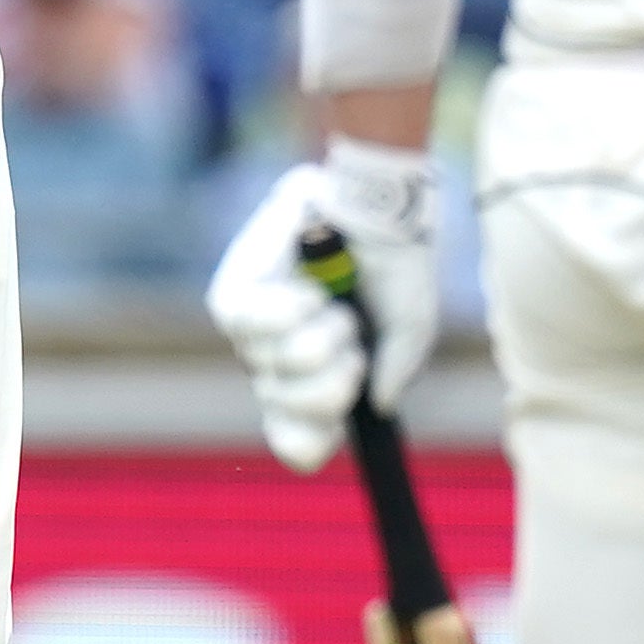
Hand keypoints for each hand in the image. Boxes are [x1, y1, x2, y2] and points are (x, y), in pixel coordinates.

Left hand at [204, 144, 439, 472]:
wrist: (378, 204)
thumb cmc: (395, 263)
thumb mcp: (410, 327)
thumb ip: (397, 371)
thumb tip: (375, 405)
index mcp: (320, 381)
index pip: (295, 439)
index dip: (308, 440)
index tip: (334, 425)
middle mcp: (281, 363)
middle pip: (284, 409)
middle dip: (333, 379)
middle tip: (353, 338)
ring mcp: (253, 334)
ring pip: (271, 370)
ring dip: (320, 337)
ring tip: (333, 301)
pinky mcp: (234, 295)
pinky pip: (242, 327)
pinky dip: (287, 311)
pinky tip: (307, 291)